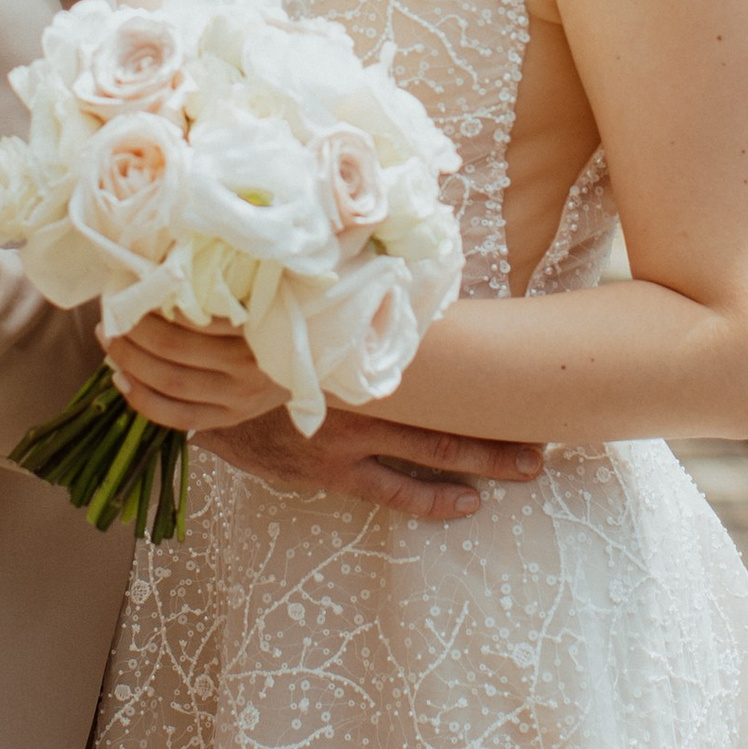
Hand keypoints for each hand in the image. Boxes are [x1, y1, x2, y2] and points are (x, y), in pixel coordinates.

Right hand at [103, 314, 543, 521]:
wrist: (194, 387)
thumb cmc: (251, 340)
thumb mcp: (301, 310)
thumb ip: (346, 293)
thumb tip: (388, 244)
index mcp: (361, 350)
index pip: (439, 357)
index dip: (486, 364)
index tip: (531, 363)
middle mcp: (365, 393)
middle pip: (449, 405)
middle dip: (502, 419)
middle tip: (553, 430)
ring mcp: (352, 437)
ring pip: (432, 451)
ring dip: (484, 459)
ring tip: (529, 466)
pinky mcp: (331, 469)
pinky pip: (392, 493)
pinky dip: (433, 499)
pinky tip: (468, 504)